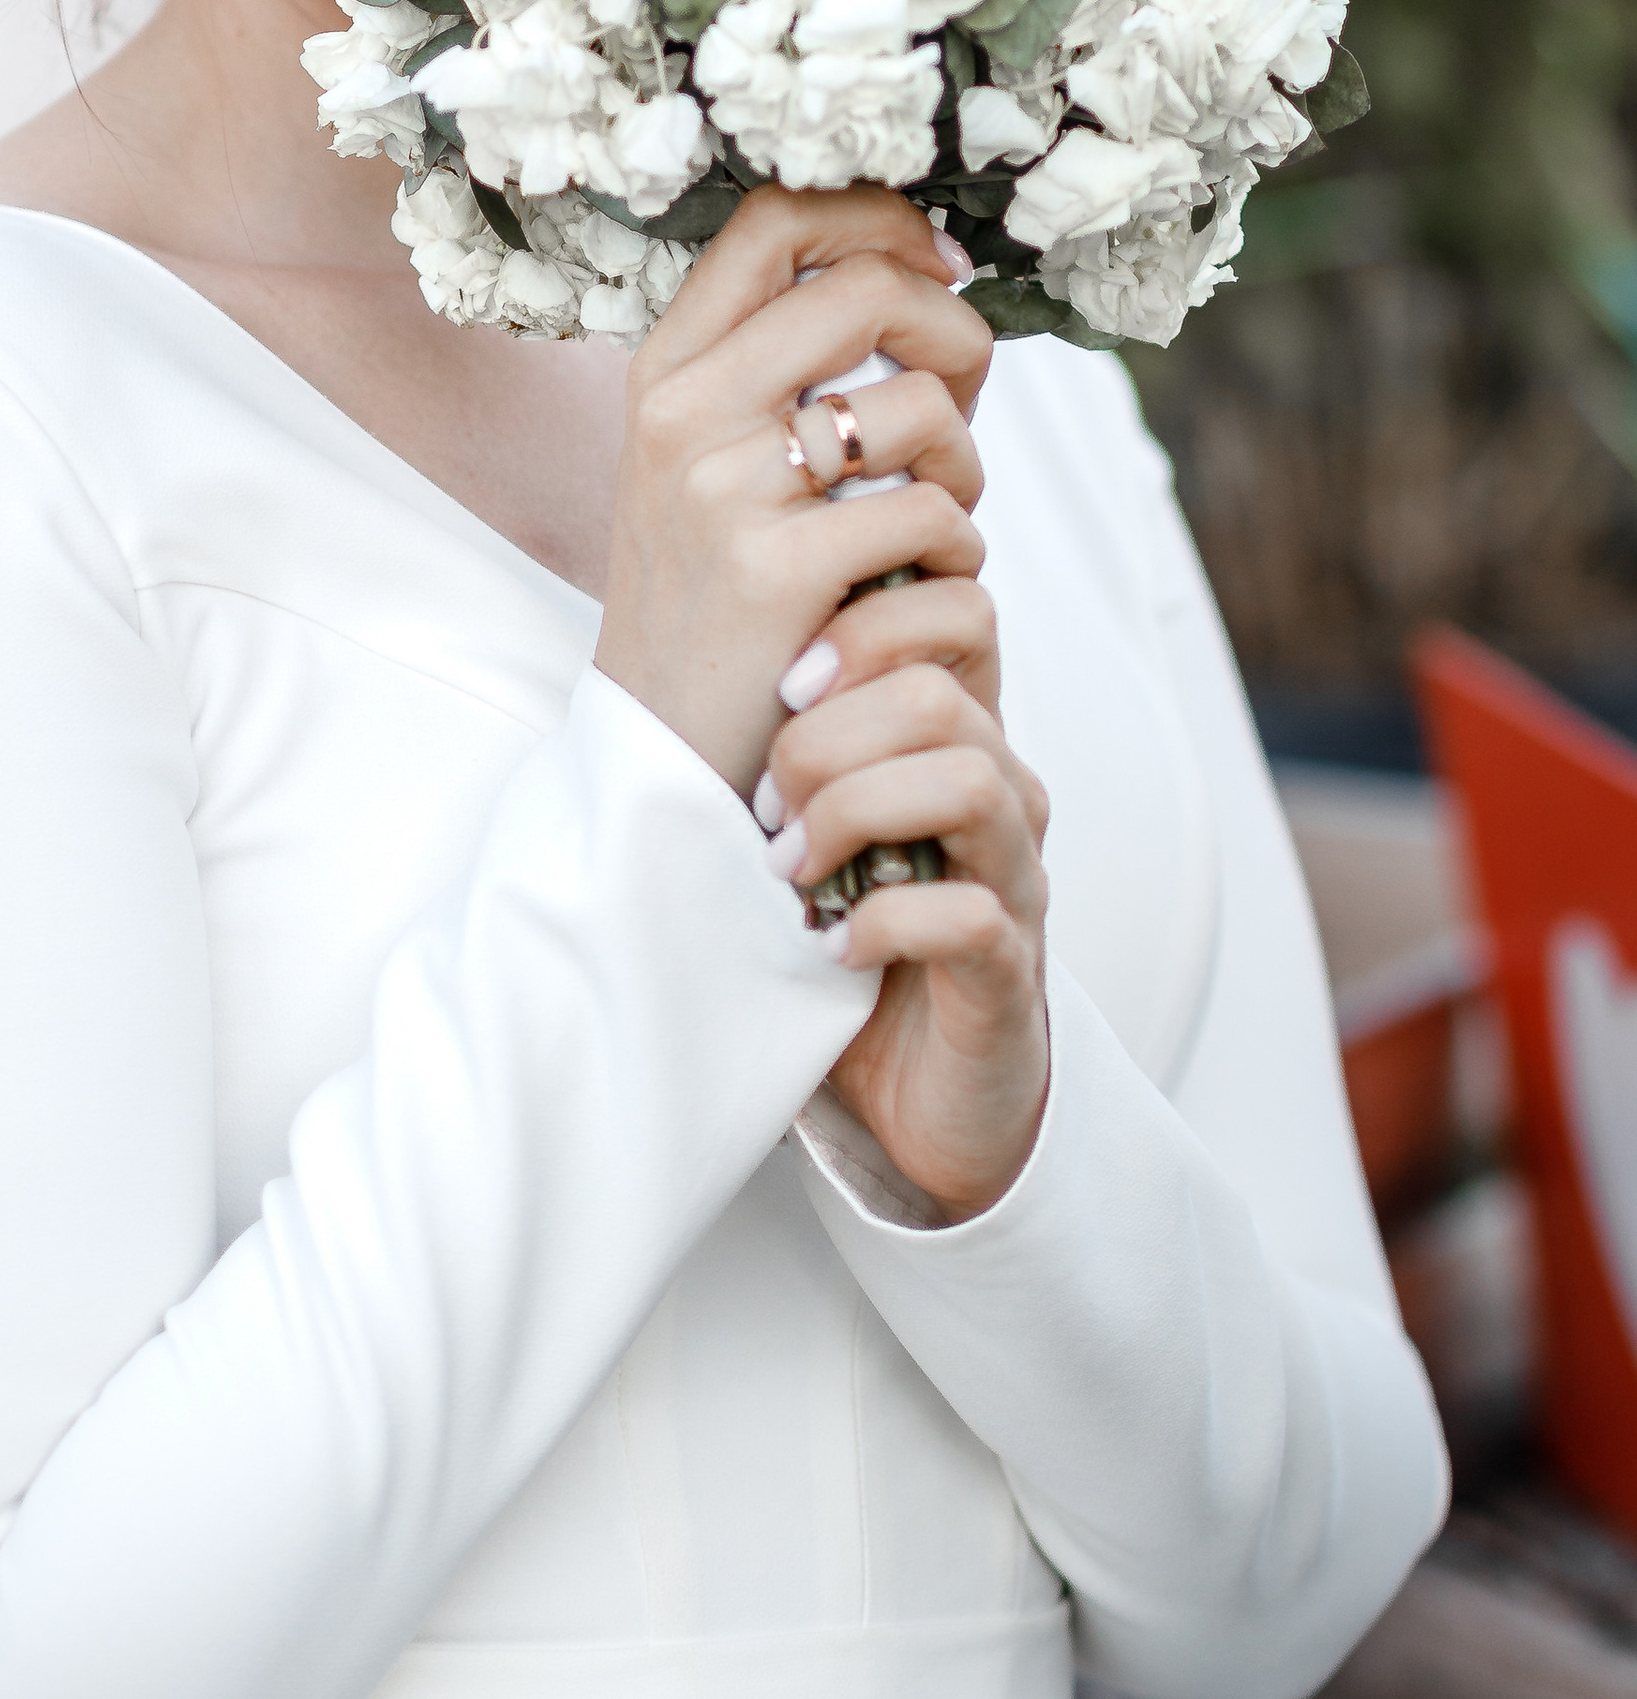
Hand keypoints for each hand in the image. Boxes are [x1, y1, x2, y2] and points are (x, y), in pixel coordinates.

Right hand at [593, 185, 991, 797]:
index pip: (776, 218)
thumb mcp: (710, 462)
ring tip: (940, 514)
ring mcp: (722, 489)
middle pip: (864, 287)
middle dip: (956, 331)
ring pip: (919, 405)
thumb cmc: (720, 600)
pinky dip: (960, 547)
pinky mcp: (775, 571)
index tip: (941, 264)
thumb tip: (929, 275)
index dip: (879, 218)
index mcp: (666, 369)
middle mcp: (681, 412)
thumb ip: (786, 371)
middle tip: (967, 396)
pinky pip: (931, 513)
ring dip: (966, 463)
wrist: (661, 752)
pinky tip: (928, 580)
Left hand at [760, 569, 1051, 1217]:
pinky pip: (970, 916)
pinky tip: (831, 946)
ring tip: (789, 869)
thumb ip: (780, 721)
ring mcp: (1012, 878)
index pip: (939, 621)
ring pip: (969, 784)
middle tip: (764, 802)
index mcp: (951, 737)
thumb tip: (685, 610)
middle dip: (825, 738)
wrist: (910, 1089)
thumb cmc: (840, 928)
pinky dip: (883, 924)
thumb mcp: (805, 812)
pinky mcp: (1008, 970)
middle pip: (936, 696)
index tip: (775, 688)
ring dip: (852, 814)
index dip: (852, 634)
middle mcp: (999, 792)